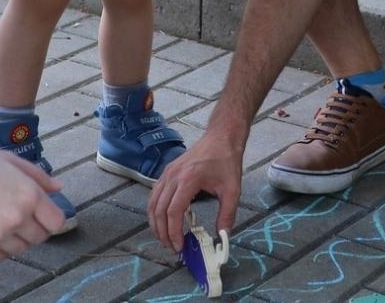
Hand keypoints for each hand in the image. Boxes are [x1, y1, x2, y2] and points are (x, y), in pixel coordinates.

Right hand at [0, 144, 63, 259]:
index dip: (51, 217)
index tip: (43, 212)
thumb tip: (58, 188)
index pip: (56, 222)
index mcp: (28, 195)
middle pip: (41, 237)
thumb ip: (38, 175)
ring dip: (18, 238)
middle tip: (21, 214)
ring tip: (3, 221)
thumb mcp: (9, 159)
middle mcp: (16, 219)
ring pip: (21, 249)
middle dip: (36, 227)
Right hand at [148, 131, 242, 251]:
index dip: (173, 232)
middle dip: (163, 232)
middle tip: (171, 247)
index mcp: (188, 180)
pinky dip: (155, 211)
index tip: (179, 246)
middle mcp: (173, 176)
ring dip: (155, 223)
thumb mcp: (232, 190)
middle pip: (159, 210)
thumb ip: (227, 214)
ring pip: (152, 203)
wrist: (220, 138)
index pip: (173, 211)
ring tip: (165, 238)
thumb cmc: (226, 161)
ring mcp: (167, 173)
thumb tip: (222, 236)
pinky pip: (154, 194)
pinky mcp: (166, 172)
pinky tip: (162, 221)